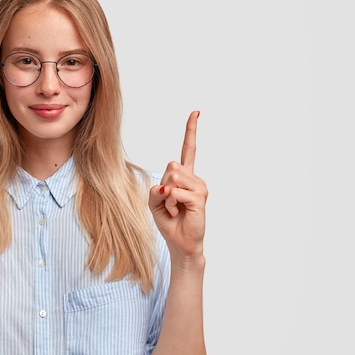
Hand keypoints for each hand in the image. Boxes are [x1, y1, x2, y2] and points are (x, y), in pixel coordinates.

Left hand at [148, 111, 207, 262]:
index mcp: (184, 176)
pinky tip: (178, 212)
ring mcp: (199, 187)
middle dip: (163, 185)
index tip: (196, 112)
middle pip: (171, 166)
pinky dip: (171, 202)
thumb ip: (156, 189)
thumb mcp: (154, 202)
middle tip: (169, 202)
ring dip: (166, 196)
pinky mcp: (200, 198)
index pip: (189, 149)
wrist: (180, 243)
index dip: (191, 131)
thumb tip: (168, 185)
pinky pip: (176, 192)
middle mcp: (195, 178)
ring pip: (172, 178)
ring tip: (175, 208)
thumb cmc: (169, 221)